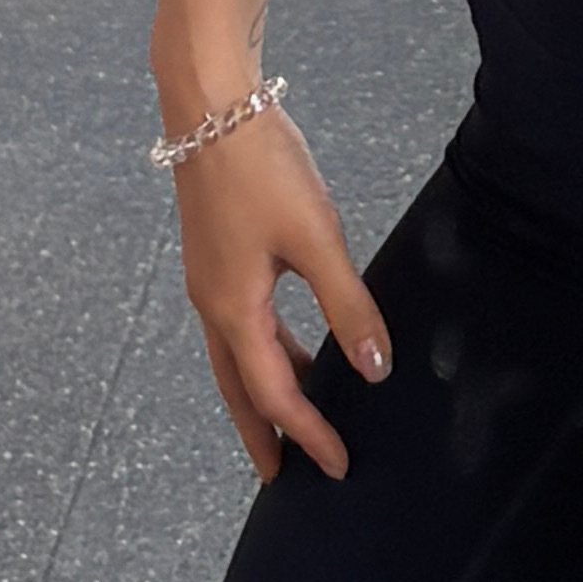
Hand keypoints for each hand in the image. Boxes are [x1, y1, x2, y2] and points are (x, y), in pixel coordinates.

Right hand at [167, 107, 387, 483]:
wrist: (209, 105)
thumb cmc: (261, 167)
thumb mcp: (316, 236)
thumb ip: (347, 303)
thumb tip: (375, 368)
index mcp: (235, 311)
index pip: (275, 394)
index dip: (308, 433)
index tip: (337, 466)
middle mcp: (212, 305)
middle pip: (238, 390)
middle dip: (263, 434)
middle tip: (282, 476)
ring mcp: (207, 280)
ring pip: (234, 358)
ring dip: (262, 392)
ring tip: (293, 415)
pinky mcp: (213, 255)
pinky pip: (235, 326)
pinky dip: (260, 351)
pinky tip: (286, 339)